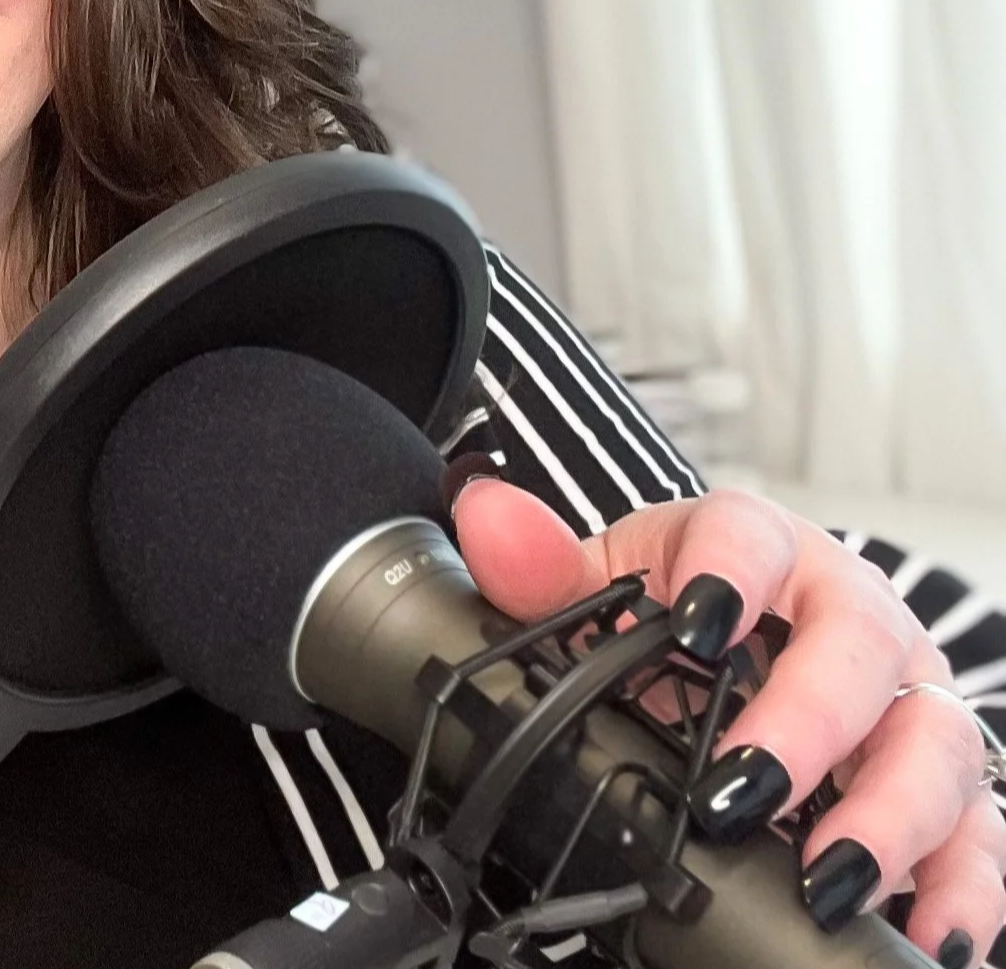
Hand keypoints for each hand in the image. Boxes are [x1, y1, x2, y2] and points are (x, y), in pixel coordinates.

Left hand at [454, 479, 1005, 965]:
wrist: (724, 647)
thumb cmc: (674, 613)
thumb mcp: (602, 588)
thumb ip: (541, 567)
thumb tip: (488, 518)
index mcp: (759, 550)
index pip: (751, 537)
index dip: (731, 571)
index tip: (700, 620)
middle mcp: (850, 617)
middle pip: (861, 651)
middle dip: (808, 725)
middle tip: (742, 790)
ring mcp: (904, 700)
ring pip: (933, 744)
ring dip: (888, 817)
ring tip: (825, 875)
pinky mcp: (940, 782)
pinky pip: (977, 835)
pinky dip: (961, 887)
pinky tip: (926, 931)